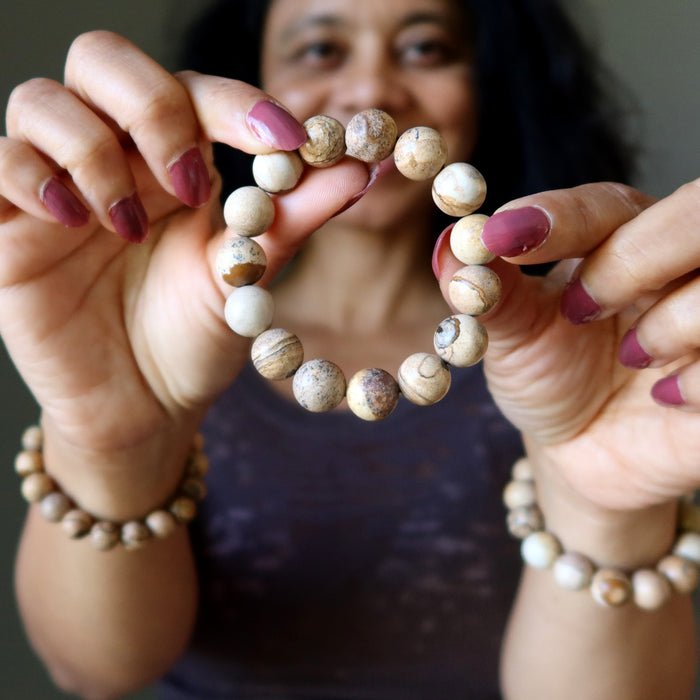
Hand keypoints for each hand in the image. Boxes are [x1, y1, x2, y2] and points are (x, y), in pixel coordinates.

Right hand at [0, 32, 367, 499]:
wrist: (144, 408)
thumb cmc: (196, 342)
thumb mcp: (247, 279)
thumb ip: (293, 218)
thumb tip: (362, 167)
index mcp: (173, 164)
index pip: (192, 91)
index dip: (236, 102)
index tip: (286, 140)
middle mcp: (113, 162)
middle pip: (102, 61)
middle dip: (151, 106)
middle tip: (190, 182)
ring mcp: (56, 191)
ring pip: (42, 102)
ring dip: (94, 151)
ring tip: (129, 226)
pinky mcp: (7, 228)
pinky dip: (32, 177)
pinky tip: (75, 223)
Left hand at [435, 181, 699, 517]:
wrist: (583, 454)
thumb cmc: (549, 379)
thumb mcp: (512, 336)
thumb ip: (487, 291)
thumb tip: (452, 245)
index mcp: (622, 241)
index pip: (607, 206)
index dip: (560, 217)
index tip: (501, 236)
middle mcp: (681, 267)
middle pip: (694, 215)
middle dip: (631, 260)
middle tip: (582, 308)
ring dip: (668, 322)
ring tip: (630, 357)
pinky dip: (696, 379)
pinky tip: (664, 398)